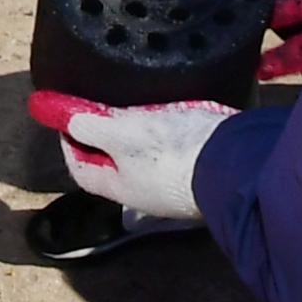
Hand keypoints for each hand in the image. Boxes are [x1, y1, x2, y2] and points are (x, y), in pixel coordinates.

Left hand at [28, 91, 229, 222]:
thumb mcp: (125, 132)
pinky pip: (172, 153)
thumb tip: (65, 119)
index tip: (67, 116)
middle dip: (105, 138)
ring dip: (137, 135)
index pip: (81, 169)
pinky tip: (172, 117)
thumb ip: (93, 125)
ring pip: (144, 160)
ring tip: (137, 108)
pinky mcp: (200, 172)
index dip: (69, 142)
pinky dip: (165, 134)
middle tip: (103, 108)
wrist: (237, 164)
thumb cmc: (173, 152)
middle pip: (114, 166)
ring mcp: (175, 186)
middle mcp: (146, 193)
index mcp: (121, 187)